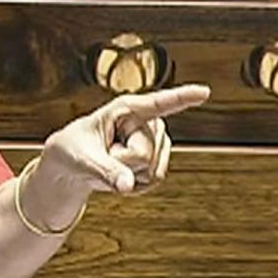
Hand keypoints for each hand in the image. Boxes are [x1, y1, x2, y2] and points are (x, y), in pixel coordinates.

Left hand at [36, 84, 209, 197]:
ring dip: (128, 173)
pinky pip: (153, 179)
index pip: (157, 103)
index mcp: (124, 109)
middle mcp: (146, 122)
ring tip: (111, 161)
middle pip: (144, 153)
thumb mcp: (83, 159)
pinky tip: (121, 174)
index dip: (182, 97)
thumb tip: (128, 186)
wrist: (73, 166)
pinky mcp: (158, 159)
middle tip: (104, 154)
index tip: (205, 91)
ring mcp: (155, 141)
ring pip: (152, 169)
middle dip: (121, 162)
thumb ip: (106, 170)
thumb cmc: (73, 151)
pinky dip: (134, 184)